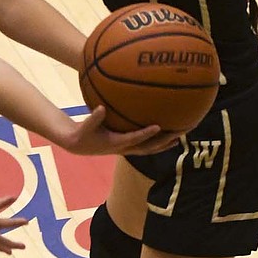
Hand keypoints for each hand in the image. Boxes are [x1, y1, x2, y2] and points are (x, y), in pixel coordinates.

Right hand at [61, 106, 180, 155]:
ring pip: (149, 149)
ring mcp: (127, 149)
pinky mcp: (127, 146)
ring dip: (164, 144)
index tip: (158, 127)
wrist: (79, 145)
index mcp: (114, 143)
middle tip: (177, 134)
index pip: (133, 139)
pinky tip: (165, 133)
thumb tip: (102, 108)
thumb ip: (93, 118)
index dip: (145, 134)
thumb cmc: (82, 134)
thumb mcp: (84, 127)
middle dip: (163, 142)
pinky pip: (145, 145)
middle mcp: (124, 148)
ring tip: (179, 138)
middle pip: (148, 148)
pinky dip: (157, 142)